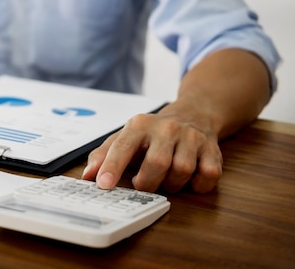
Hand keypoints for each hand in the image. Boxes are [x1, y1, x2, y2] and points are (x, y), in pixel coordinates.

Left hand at [81, 111, 222, 193]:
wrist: (193, 114)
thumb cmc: (152, 133)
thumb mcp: (125, 137)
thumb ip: (104, 155)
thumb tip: (87, 176)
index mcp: (139, 125)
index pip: (122, 147)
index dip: (112, 167)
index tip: (103, 185)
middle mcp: (166, 128)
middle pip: (157, 163)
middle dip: (147, 182)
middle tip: (143, 185)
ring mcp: (191, 138)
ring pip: (182, 171)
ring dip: (172, 184)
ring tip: (166, 178)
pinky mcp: (212, 149)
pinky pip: (207, 176)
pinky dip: (197, 185)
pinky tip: (189, 179)